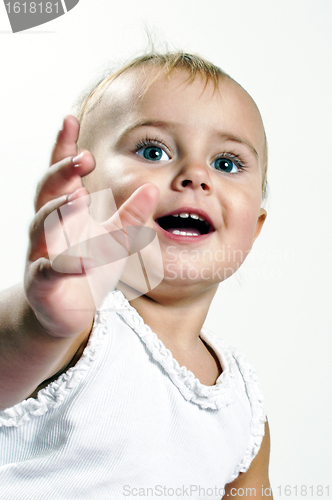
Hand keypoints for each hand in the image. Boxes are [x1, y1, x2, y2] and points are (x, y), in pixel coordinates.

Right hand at [24, 116, 158, 338]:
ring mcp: (42, 253)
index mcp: (67, 212)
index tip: (70, 120)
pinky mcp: (43, 282)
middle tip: (82, 159)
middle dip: (61, 174)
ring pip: (43, 226)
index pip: (62, 174)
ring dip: (59, 211)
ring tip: (77, 198)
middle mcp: (50, 227)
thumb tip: (152, 188)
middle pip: (47, 193)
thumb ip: (131, 216)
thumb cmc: (87, 268)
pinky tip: (84, 262)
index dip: (63, 148)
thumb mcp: (114, 239)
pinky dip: (64, 265)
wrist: (67, 311)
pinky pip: (50, 271)